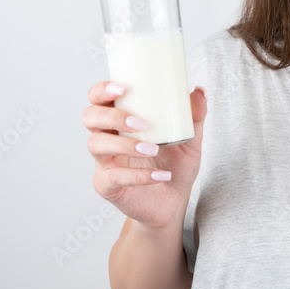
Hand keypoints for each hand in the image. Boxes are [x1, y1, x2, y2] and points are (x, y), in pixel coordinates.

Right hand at [81, 82, 207, 229]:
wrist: (175, 201)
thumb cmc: (176, 165)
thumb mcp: (190, 140)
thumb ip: (195, 117)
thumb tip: (199, 91)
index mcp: (121, 121)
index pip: (99, 99)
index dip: (102, 90)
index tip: (123, 88)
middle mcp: (107, 138)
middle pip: (90, 118)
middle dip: (112, 116)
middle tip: (140, 122)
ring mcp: (104, 163)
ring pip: (96, 145)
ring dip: (124, 145)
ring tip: (152, 149)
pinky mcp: (107, 186)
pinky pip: (114, 178)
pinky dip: (138, 175)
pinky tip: (160, 174)